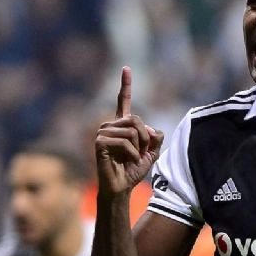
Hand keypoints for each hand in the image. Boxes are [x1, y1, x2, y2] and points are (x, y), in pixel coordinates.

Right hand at [95, 66, 163, 194]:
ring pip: (132, 130)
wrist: (122, 188)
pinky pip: (125, 141)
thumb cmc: (134, 170)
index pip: (123, 101)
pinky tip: (126, 161)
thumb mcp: (152, 152)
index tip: (126, 68)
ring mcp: (103, 133)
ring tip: (132, 158)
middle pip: (136, 119)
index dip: (125, 85)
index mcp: (122, 125)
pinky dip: (132, 153)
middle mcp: (110, 125)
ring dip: (139, 147)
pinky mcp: (100, 142)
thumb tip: (154, 130)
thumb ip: (156, 138)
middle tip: (141, 152)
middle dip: (145, 137)